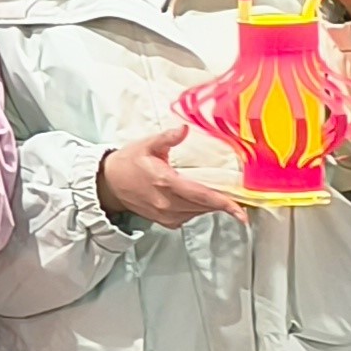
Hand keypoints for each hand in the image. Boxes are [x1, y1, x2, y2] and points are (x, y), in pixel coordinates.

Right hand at [98, 125, 246, 227]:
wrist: (109, 184)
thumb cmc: (128, 163)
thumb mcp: (146, 145)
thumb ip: (167, 138)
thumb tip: (183, 129)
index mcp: (166, 183)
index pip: (202, 196)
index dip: (225, 204)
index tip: (241, 212)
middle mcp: (167, 203)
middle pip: (204, 206)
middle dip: (222, 202)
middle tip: (236, 194)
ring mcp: (166, 215)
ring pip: (198, 212)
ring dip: (209, 204)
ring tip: (216, 193)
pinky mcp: (165, 221)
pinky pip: (189, 217)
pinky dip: (197, 209)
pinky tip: (196, 198)